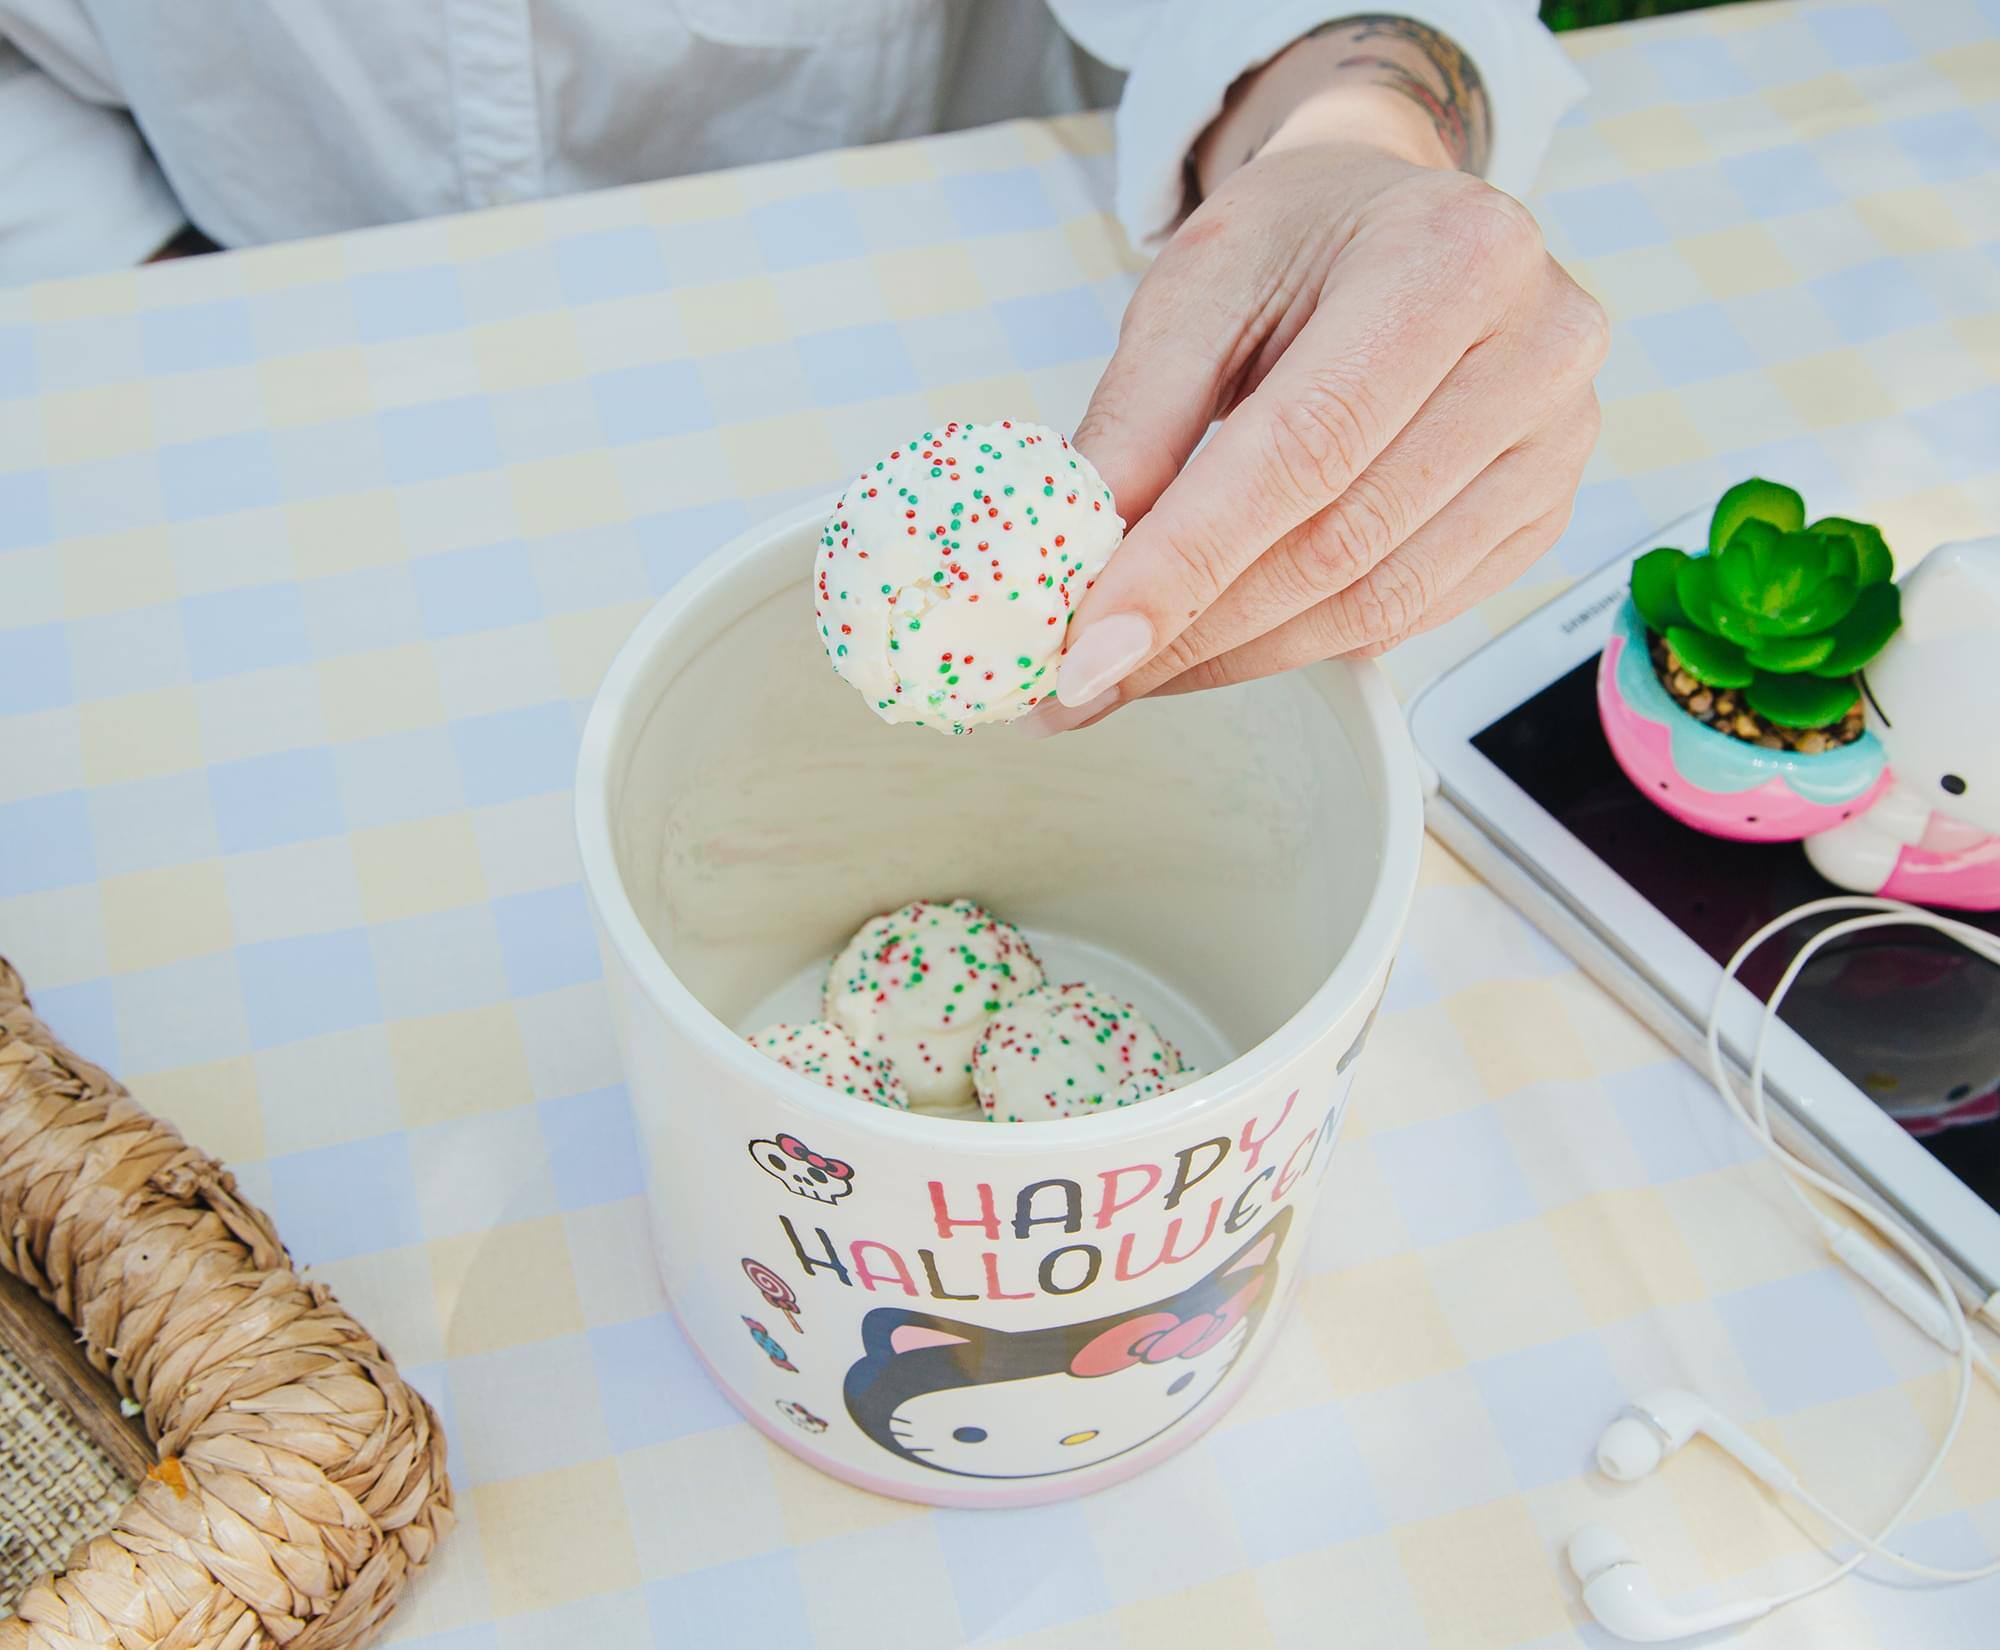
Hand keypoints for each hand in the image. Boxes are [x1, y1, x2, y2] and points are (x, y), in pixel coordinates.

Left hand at [1038, 134, 1605, 728]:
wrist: (1394, 221)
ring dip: (1241, 654)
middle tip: (1085, 675)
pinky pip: (1413, 614)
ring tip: (1140, 666)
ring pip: (1378, 601)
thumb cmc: (1299, 239)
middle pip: (1342, 542)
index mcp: (1454, 257)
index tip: (1091, 646)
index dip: (1188, 562)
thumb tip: (1078, 562)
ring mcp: (1557, 441)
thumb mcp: (1195, 289)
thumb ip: (1137, 423)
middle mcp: (1536, 349)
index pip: (1304, 449)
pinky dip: (1305, 641)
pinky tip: (1230, 637)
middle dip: (1196, 629)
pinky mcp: (1543, 511)